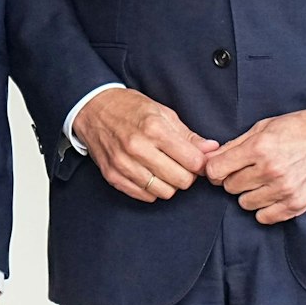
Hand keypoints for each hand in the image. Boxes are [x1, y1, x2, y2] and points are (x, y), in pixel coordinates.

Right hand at [73, 87, 220, 201]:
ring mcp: (123, 164)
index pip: (192, 161)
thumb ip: (188, 135)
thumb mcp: (163, 113)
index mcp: (154, 128)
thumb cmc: (130, 108)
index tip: (198, 160)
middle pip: (180, 180)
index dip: (200, 163)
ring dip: (169, 184)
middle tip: (182, 165)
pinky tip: (150, 174)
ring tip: (165, 169)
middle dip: (187, 175)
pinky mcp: (113, 176)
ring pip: (163, 192)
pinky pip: (144, 196)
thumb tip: (211, 149)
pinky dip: (152, 189)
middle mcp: (138, 148)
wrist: (94, 109)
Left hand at [205, 109, 305, 224]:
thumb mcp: (266, 126)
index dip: (215, 169)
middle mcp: (270, 170)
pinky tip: (272, 194)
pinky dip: (264, 208)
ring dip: (250, 193)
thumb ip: (236, 144)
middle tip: (248, 170)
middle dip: (235, 178)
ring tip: (263, 181)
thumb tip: (210, 159)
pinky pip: (264, 217)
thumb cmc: (302, 128)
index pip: (216, 170)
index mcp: (260, 147)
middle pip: (230, 187)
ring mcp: (284, 190)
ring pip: (245, 203)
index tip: (222, 168)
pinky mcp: (297, 204)